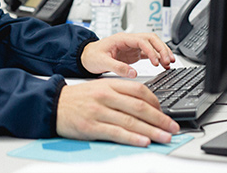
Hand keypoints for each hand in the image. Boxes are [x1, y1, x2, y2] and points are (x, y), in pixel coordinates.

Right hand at [56, 79, 179, 146]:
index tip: (166, 112)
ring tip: (165, 137)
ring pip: (131, 121)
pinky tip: (144, 141)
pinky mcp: (92, 126)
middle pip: (140, 107)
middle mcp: (106, 96)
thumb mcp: (99, 87)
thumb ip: (120, 93)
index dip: (157, 102)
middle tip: (173, 127)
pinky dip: (132, 138)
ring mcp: (99, 111)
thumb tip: (145, 104)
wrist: (53, 104)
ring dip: (152, 130)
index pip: (140, 91)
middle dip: (160, 118)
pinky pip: (117, 132)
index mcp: (110, 84)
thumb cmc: (78, 98)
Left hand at [80, 33, 174, 77]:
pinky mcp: (133, 54)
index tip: (156, 62)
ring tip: (169, 63)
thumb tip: (133, 73)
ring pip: (152, 45)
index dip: (151, 50)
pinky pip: (149, 53)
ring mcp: (132, 47)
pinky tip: (163, 65)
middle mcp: (129, 41)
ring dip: (162, 52)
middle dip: (162, 49)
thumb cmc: (91, 56)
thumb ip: (117, 67)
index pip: (142, 40)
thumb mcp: (102, 62)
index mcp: (122, 39)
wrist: (85, 57)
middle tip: (168, 61)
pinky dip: (157, 58)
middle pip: (151, 39)